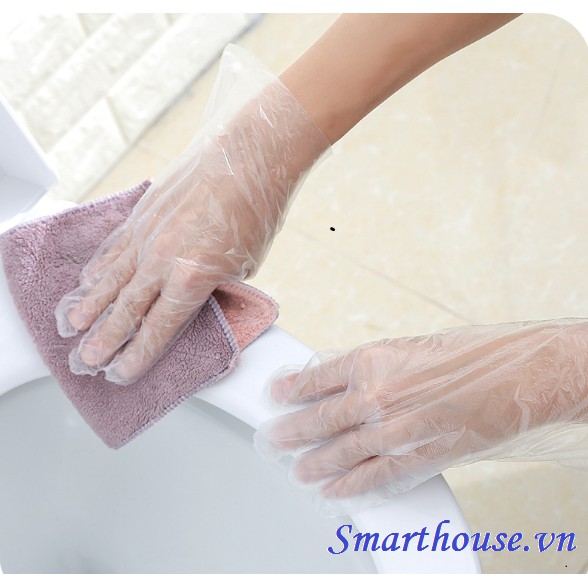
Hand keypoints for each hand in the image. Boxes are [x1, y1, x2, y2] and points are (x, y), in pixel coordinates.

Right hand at [55, 45, 328, 384]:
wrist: (248, 155)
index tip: (122, 372)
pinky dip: (98, 267)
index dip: (139, 354)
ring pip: (111, 279)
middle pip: (127, 309)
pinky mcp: (142, 213)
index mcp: (193, 278)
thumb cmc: (255, 209)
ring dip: (91, 306)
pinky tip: (87, 281)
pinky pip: (113, 247)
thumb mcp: (246, 264)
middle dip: (106, 339)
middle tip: (87, 360)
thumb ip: (216, 285)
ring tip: (74, 327)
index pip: (158, 327)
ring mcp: (147, 234)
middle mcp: (162, 260)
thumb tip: (199, 297)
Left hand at [254, 319, 587, 513]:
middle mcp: (377, 394)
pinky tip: (332, 489)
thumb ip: (368, 368)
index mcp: (371, 360)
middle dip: (294, 430)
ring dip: (315, 461)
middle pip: (322, 417)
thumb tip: (336, 384)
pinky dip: (351, 484)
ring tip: (296, 468)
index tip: (277, 393)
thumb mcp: (404, 348)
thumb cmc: (463, 356)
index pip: (317, 376)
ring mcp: (395, 428)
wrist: (511, 375)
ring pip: (342, 450)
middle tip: (275, 438)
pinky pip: (375, 474)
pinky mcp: (417, 455)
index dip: (292, 387)